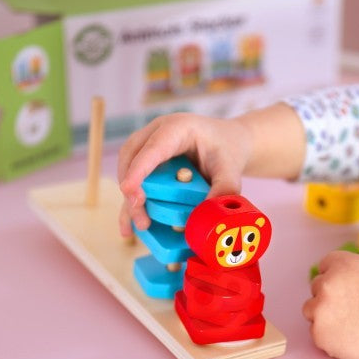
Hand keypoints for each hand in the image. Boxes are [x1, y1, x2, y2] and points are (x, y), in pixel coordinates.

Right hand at [117, 113, 252, 233]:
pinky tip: (130, 229)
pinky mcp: (148, 163)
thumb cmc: (228, 150)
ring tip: (132, 230)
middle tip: (141, 219)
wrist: (229, 143)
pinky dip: (132, 204)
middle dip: (131, 190)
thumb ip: (224, 189)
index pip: (153, 148)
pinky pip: (134, 182)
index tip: (128, 191)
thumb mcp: (231, 169)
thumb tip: (207, 216)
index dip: (138, 169)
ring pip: (127, 169)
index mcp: (178, 128)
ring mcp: (149, 147)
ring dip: (129, 200)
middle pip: (132, 157)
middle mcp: (157, 133)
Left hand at [302, 251, 358, 358]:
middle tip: (348, 309)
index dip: (335, 275)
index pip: (326, 264)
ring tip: (346, 324)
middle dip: (329, 295)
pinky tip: (346, 338)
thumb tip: (351, 279)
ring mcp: (319, 309)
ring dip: (323, 314)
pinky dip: (327, 335)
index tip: (342, 286)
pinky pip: (316, 332)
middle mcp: (327, 283)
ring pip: (311, 309)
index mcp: (344, 265)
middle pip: (317, 286)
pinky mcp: (318, 333)